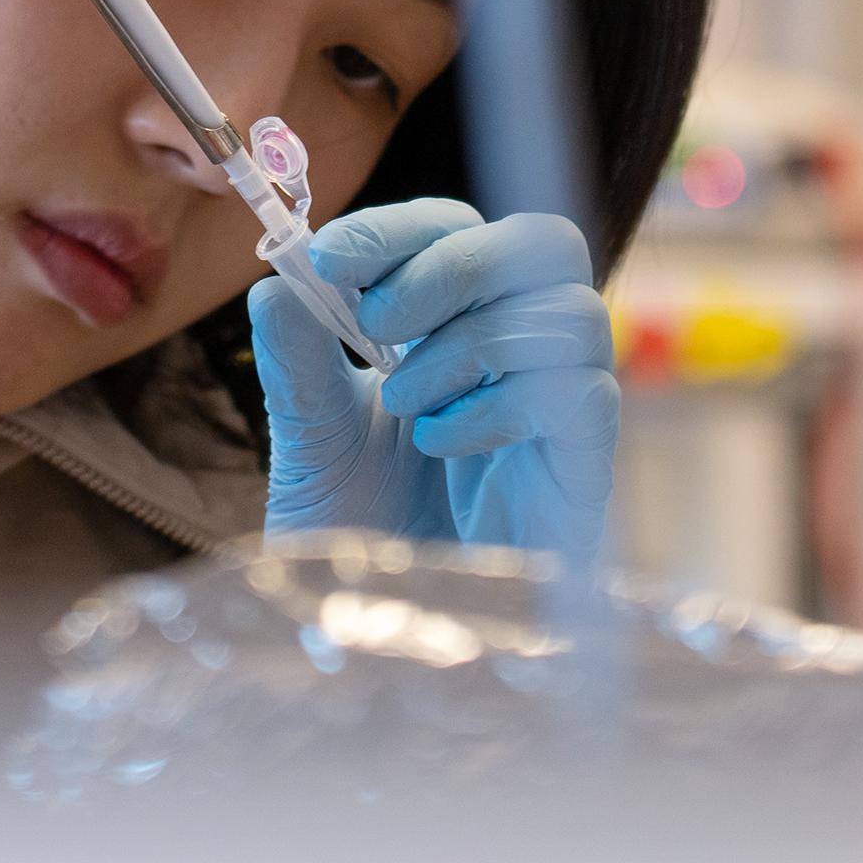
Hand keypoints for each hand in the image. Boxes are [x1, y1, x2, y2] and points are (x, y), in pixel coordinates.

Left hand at [250, 198, 620, 562]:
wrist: (382, 633)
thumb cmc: (358, 529)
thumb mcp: (308, 435)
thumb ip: (295, 355)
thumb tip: (278, 274)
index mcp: (454, 324)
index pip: (461, 228)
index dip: (402, 228)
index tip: (330, 258)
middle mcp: (519, 353)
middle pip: (544, 243)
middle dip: (453, 263)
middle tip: (376, 319)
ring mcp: (561, 411)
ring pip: (573, 313)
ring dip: (469, 345)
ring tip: (405, 405)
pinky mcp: (584, 473)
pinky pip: (584, 398)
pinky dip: (499, 409)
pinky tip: (438, 447)